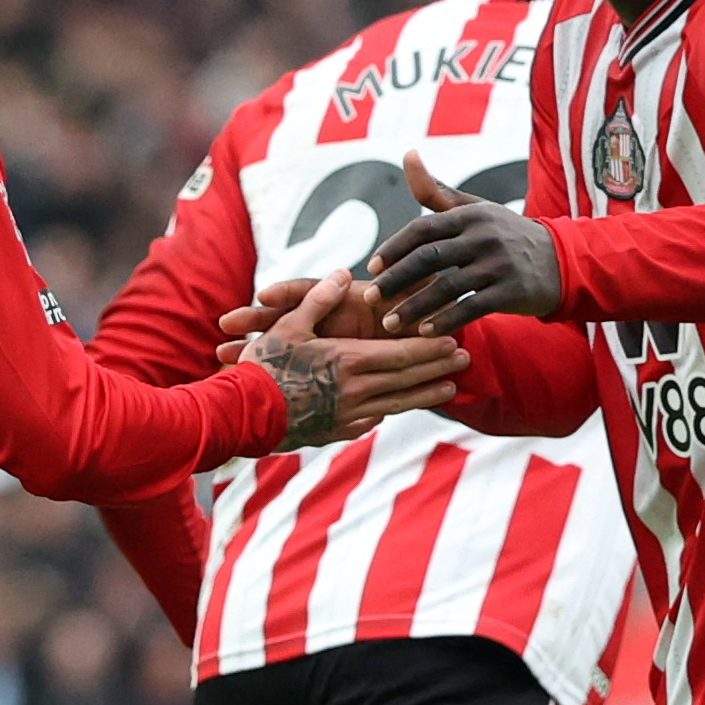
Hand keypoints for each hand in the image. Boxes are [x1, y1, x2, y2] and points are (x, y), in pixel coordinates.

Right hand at [236, 270, 468, 449]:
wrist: (239, 416)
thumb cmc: (262, 367)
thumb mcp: (288, 325)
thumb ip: (319, 298)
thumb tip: (343, 273)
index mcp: (347, 361)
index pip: (401, 354)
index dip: (429, 348)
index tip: (455, 340)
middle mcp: (355, 391)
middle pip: (406, 379)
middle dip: (437, 369)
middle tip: (465, 361)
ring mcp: (346, 416)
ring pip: (396, 404)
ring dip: (425, 395)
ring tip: (449, 390)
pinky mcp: (333, 432)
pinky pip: (369, 421)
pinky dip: (388, 413)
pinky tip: (396, 411)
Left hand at [362, 150, 560, 335]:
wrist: (561, 260)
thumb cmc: (504, 234)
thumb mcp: (474, 209)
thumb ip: (436, 191)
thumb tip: (408, 154)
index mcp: (469, 215)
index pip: (422, 229)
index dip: (393, 248)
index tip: (371, 269)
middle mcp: (483, 236)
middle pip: (429, 258)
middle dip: (395, 280)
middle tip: (370, 299)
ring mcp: (499, 264)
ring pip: (447, 287)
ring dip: (414, 307)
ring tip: (390, 323)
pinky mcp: (512, 291)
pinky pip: (472, 308)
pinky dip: (446, 320)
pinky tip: (425, 332)